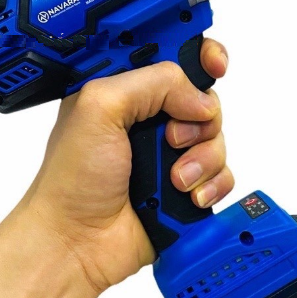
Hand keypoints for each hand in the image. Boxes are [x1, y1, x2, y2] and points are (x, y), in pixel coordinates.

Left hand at [11, 39, 232, 292]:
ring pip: (217, 138)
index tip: (214, 65)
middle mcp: (150, 119)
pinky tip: (187, 196)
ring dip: (202, 158)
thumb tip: (199, 98)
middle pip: (205, 98)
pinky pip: (222, 174)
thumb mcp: (99, 107)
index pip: (172, 57)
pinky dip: (211, 184)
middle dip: (198, 118)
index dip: (200, 55)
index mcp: (126, 91)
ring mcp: (169, 154)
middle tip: (169, 138)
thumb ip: (153, 83)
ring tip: (173, 179)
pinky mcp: (186, 186)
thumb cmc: (73, 178)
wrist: (78, 241)